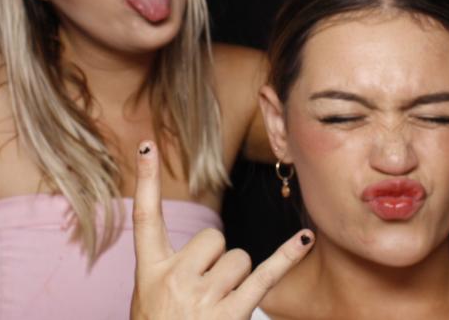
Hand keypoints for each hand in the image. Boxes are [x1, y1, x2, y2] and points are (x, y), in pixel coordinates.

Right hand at [130, 140, 313, 318]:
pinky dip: (286, 256)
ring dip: (236, 280)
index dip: (145, 179)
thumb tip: (209, 247)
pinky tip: (304, 238)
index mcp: (149, 273)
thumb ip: (170, 272)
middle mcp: (174, 280)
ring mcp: (201, 298)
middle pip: (212, 239)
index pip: (144, 217)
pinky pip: (263, 276)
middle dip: (217, 260)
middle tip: (204, 294)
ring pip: (237, 258)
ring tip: (217, 309)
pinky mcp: (231, 314)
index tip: (147, 144)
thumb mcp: (150, 304)